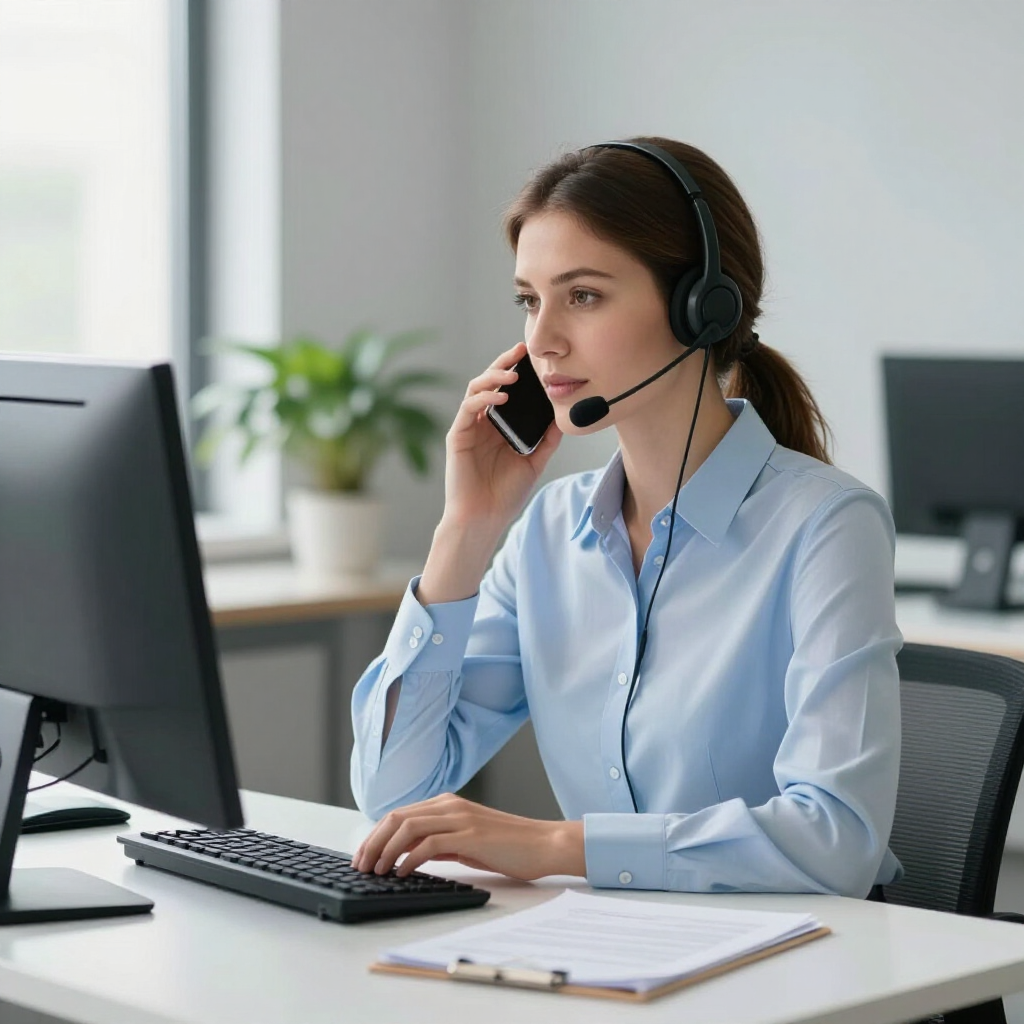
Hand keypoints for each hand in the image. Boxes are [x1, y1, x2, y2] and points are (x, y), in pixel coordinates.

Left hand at [351, 793, 584, 880]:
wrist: (543, 844)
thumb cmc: (509, 847)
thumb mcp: (467, 843)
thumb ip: (440, 844)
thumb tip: (409, 855)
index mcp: (448, 804)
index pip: (400, 815)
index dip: (375, 835)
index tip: (362, 856)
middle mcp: (450, 805)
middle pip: (397, 818)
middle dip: (372, 842)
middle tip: (360, 866)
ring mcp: (460, 817)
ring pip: (408, 827)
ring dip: (386, 850)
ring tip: (376, 870)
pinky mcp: (470, 834)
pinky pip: (429, 843)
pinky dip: (409, 858)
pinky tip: (402, 872)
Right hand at [442, 341, 561, 530]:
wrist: (485, 519)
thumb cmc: (505, 495)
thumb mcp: (534, 462)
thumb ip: (546, 439)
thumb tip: (563, 416)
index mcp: (498, 426)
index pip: (505, 390)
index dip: (516, 371)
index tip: (532, 358)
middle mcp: (481, 423)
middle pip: (489, 382)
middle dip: (504, 363)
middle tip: (520, 350)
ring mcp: (468, 428)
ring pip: (475, 389)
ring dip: (493, 377)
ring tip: (513, 374)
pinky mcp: (458, 436)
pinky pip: (468, 409)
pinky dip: (483, 398)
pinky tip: (501, 397)